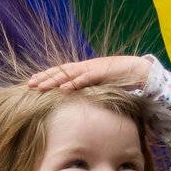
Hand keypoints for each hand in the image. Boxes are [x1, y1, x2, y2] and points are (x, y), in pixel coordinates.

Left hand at [27, 55, 151, 92]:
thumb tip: (77, 102)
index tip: (32, 83)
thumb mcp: (101, 87)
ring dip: (54, 80)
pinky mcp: (103, 73)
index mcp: (84, 70)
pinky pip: (86, 78)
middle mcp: (86, 67)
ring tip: (40, 87)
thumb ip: (89, 91)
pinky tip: (64, 88)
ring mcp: (94, 68)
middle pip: (61, 71)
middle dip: (44, 78)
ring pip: (69, 74)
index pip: (61, 72)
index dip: (46, 76)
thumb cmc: (121, 80)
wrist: (141, 71)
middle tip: (29, 85)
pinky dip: (75, 83)